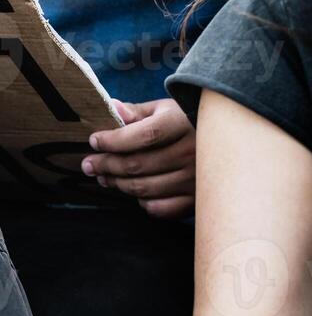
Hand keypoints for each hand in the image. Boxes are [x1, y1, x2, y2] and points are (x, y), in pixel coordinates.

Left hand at [84, 99, 194, 218]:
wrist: (227, 140)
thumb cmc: (187, 121)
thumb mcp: (165, 109)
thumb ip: (137, 111)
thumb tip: (113, 108)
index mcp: (184, 123)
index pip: (143, 135)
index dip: (114, 141)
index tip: (94, 141)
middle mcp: (193, 151)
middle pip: (138, 165)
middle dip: (106, 165)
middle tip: (89, 164)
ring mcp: (196, 178)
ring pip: (144, 188)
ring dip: (117, 184)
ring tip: (104, 177)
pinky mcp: (197, 198)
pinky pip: (161, 208)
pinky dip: (143, 202)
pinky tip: (135, 191)